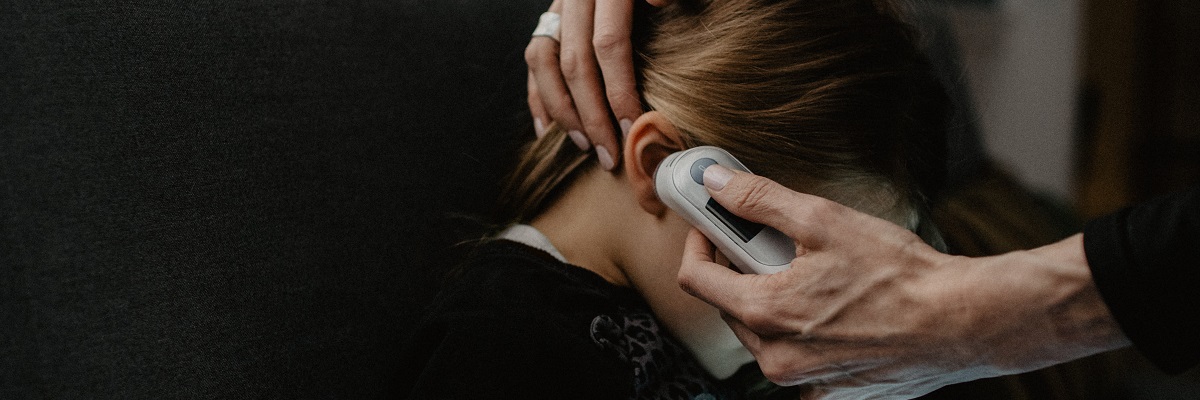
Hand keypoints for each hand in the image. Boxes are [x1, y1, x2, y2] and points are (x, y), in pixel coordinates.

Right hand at [524, 0, 673, 170]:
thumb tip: (659, 1)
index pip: (609, 44)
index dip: (619, 89)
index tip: (632, 127)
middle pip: (574, 61)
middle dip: (591, 114)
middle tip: (609, 153)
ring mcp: (559, 6)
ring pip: (545, 62)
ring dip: (562, 109)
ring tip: (583, 144)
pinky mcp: (550, 17)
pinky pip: (533, 57)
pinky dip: (538, 95)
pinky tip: (548, 128)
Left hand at [677, 166, 1129, 398]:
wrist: (964, 323)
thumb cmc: (899, 274)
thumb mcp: (822, 221)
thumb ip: (759, 200)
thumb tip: (716, 182)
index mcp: (764, 313)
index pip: (695, 279)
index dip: (699, 243)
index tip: (712, 225)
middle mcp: (777, 359)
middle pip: (731, 306)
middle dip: (743, 272)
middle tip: (777, 246)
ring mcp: (805, 383)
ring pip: (764, 335)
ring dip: (775, 303)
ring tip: (819, 277)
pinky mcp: (833, 394)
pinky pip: (800, 361)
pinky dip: (807, 335)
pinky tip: (840, 312)